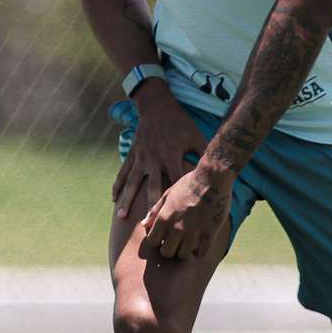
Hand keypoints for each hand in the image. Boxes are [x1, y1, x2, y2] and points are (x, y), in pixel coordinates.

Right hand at [111, 80, 207, 219]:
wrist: (157, 106)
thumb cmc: (180, 123)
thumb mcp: (195, 136)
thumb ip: (204, 154)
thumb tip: (219, 170)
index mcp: (171, 155)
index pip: (174, 181)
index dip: (176, 198)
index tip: (177, 215)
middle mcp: (154, 158)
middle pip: (151, 187)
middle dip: (149, 206)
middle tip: (147, 226)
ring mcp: (141, 157)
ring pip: (132, 183)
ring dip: (126, 200)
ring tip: (121, 217)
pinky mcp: (132, 154)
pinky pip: (123, 172)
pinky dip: (117, 186)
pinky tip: (113, 200)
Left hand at [143, 163, 233, 259]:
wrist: (212, 178)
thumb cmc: (189, 184)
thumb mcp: (168, 194)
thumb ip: (155, 211)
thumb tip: (143, 225)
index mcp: (164, 217)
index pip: (152, 242)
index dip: (157, 241)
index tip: (164, 237)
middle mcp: (177, 227)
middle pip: (166, 252)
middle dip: (169, 249)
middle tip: (176, 242)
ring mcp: (193, 232)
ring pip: (183, 255)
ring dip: (185, 251)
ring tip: (188, 242)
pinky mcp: (209, 233)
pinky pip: (201, 252)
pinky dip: (199, 251)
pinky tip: (200, 243)